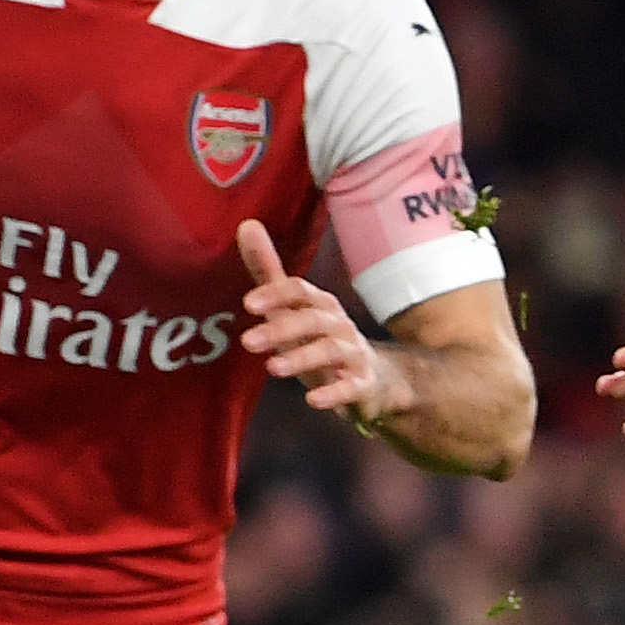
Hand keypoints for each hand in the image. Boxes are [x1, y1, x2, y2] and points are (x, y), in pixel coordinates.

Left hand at [238, 220, 410, 422]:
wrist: (378, 378)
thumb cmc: (323, 338)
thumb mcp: (295, 307)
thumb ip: (268, 271)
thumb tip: (246, 224)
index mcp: (320, 304)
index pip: (300, 290)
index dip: (276, 294)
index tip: (248, 305)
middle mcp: (339, 324)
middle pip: (313, 320)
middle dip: (281, 329)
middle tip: (247, 342)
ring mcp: (353, 354)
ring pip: (330, 350)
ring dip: (302, 358)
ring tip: (272, 369)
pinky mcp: (363, 384)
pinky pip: (352, 387)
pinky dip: (334, 393)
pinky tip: (313, 400)